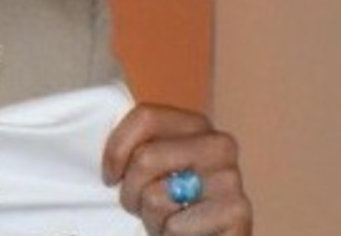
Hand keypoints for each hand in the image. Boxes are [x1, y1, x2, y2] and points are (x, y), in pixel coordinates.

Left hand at [103, 104, 252, 234]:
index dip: (116, 149)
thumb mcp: (149, 169)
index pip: (145, 116)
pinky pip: (176, 225)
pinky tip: (183, 233)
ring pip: (157, 195)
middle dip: (130, 191)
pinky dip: (169, 234)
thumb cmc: (169, 205)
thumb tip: (102, 138)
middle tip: (139, 205)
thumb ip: (136, 146)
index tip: (110, 176)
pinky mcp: (238, 213)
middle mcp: (219, 144)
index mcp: (195, 125)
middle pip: (146, 157)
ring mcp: (231, 178)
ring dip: (151, 217)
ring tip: (166, 219)